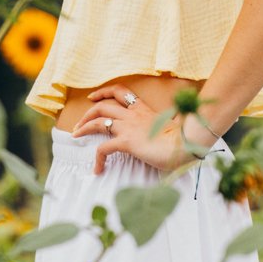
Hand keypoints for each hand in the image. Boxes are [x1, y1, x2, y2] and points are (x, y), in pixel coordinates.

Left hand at [73, 88, 195, 174]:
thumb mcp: (169, 128)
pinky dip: (97, 159)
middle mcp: (133, 115)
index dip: (104, 92)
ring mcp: (128, 127)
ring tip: (76, 136)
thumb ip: (160, 128)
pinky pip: (103, 148)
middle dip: (88, 113)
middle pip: (103, 106)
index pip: (120, 92)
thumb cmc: (182, 140)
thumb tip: (160, 137)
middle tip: (79, 124)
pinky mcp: (126, 142)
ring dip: (84, 128)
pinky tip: (97, 169)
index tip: (94, 97)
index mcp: (143, 109)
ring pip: (98, 122)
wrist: (186, 144)